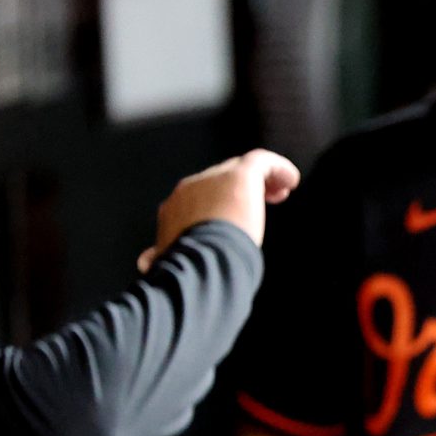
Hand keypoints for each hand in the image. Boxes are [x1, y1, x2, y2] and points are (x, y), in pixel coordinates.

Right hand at [139, 148, 299, 271]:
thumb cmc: (189, 273)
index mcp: (173, 210)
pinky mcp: (238, 177)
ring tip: (281, 192)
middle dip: (241, 188)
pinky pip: (261, 162)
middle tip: (268, 199)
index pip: (198, 196)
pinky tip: (292, 181)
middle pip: (219, 179)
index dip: (220, 200)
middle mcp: (188, 191)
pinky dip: (277, 168)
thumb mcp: (174, 264)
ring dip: (261, 179)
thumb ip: (162, 257)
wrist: (197, 266)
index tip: (239, 215)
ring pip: (239, 169)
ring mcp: (212, 181)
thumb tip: (143, 262)